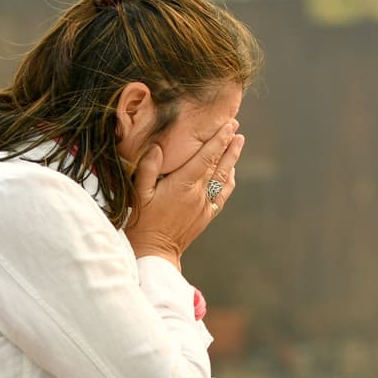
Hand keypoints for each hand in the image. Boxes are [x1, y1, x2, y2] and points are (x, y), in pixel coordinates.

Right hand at [126, 120, 244, 269]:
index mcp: (182, 185)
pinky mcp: (206, 215)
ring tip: (238, 141)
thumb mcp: (139, 194)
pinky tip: (231, 171)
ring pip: (223, 178)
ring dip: (232, 159)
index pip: (206, 157)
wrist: (154, 252)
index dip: (219, 140)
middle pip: (218, 164)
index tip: (228, 125)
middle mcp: (198, 193)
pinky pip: (222, 194)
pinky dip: (229, 180)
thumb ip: (148, 169)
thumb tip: (158, 147)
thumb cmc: (142, 222)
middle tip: (236, 125)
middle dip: (228, 143)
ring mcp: (204, 205)